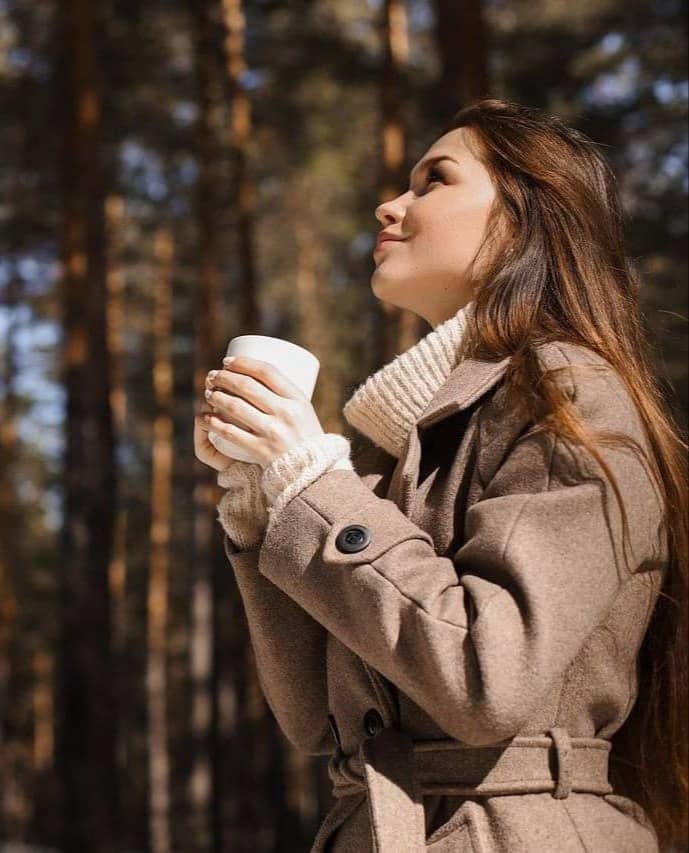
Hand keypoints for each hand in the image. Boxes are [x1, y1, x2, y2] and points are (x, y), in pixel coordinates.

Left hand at [200, 355, 324, 469]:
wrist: (311, 468)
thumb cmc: (305, 434)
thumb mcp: (303, 409)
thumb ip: (283, 394)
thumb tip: (251, 372)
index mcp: (298, 398)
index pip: (267, 371)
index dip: (243, 363)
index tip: (228, 361)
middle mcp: (286, 413)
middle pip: (247, 386)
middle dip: (224, 377)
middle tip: (212, 376)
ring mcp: (273, 432)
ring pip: (236, 407)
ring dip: (216, 397)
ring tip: (208, 393)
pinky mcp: (262, 450)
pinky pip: (232, 433)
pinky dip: (215, 423)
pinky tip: (206, 418)